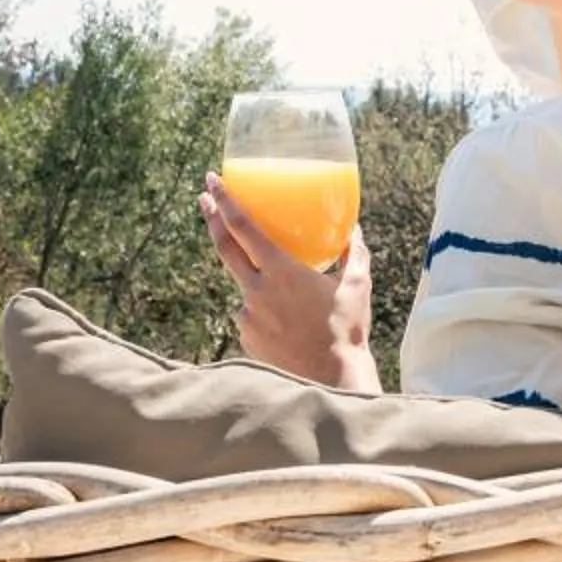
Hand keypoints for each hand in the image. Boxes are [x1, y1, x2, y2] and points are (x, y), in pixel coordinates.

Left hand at [203, 174, 379, 392]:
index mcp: (281, 271)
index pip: (243, 228)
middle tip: (205, 197)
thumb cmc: (347, 330)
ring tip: (295, 307)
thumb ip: (354, 253)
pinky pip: (251, 316)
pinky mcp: (246, 338)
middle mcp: (257, 290)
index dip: (225, 201)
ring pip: (246, 288)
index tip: (213, 181)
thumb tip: (354, 230)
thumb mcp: (357, 286)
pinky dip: (265, 313)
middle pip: (224, 248)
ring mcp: (247, 316)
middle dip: (212, 218)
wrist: (331, 380)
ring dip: (259, 285)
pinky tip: (290, 329)